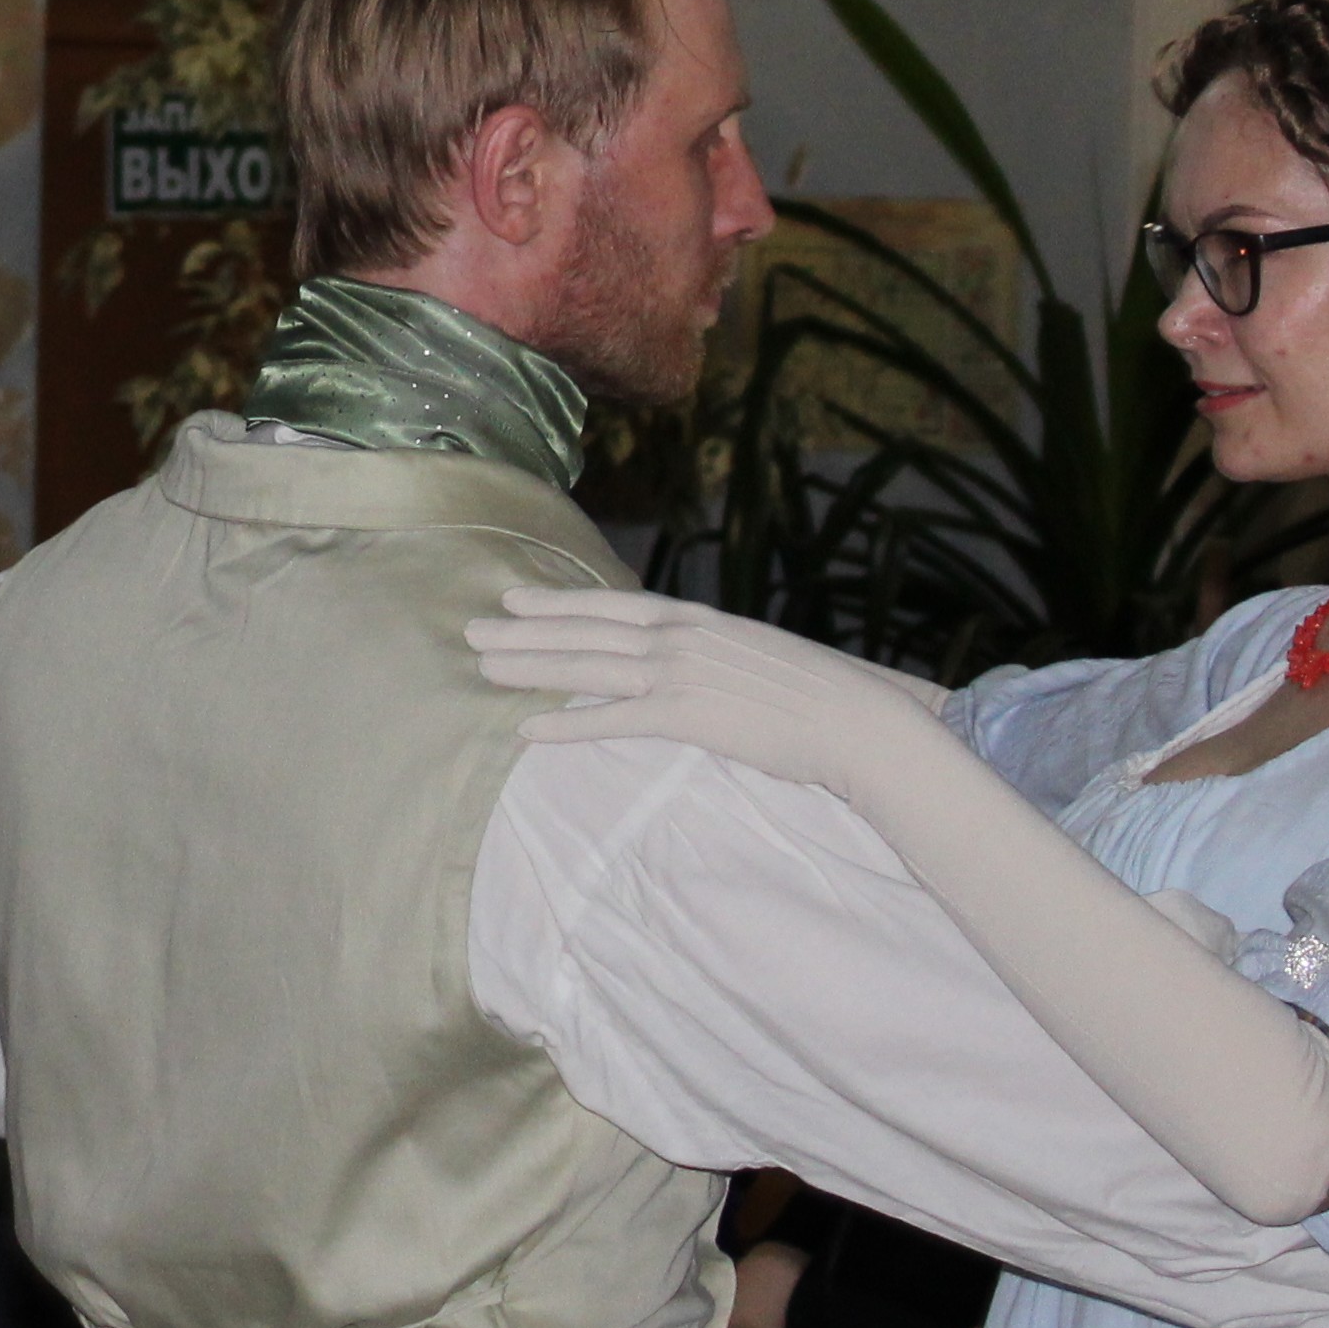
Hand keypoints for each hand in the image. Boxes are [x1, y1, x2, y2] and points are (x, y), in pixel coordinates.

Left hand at [468, 590, 944, 805]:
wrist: (857, 718)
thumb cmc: (817, 698)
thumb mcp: (757, 662)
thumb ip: (715, 659)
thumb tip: (694, 670)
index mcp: (698, 621)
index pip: (613, 605)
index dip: (559, 601)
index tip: (514, 598)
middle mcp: (682, 637)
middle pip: (586, 630)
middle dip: (525, 630)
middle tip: (471, 631)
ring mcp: (682, 673)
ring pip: (588, 666)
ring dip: (530, 667)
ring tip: (483, 670)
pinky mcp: (687, 715)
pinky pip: (612, 718)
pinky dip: (567, 723)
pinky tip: (528, 730)